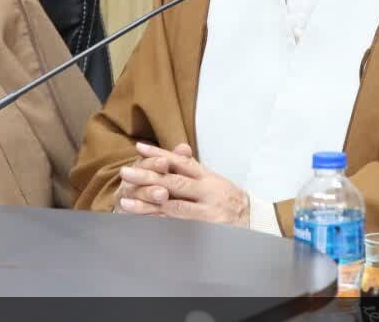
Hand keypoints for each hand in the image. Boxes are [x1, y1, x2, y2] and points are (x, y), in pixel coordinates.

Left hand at [116, 141, 249, 226]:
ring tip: (126, 202)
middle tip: (126, 173)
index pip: (181, 162)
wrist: (252, 220)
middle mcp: (207, 192)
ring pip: (173, 207)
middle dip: (147, 178)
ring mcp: (206, 212)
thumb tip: (177, 149)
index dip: (159, 154)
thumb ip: (192, 167)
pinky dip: (160, 223)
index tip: (139, 148)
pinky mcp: (205, 230)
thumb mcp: (212, 178)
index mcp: (207, 177)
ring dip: (148, 205)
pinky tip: (142, 222)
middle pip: (173, 183)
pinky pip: (178, 226)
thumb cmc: (227, 197)